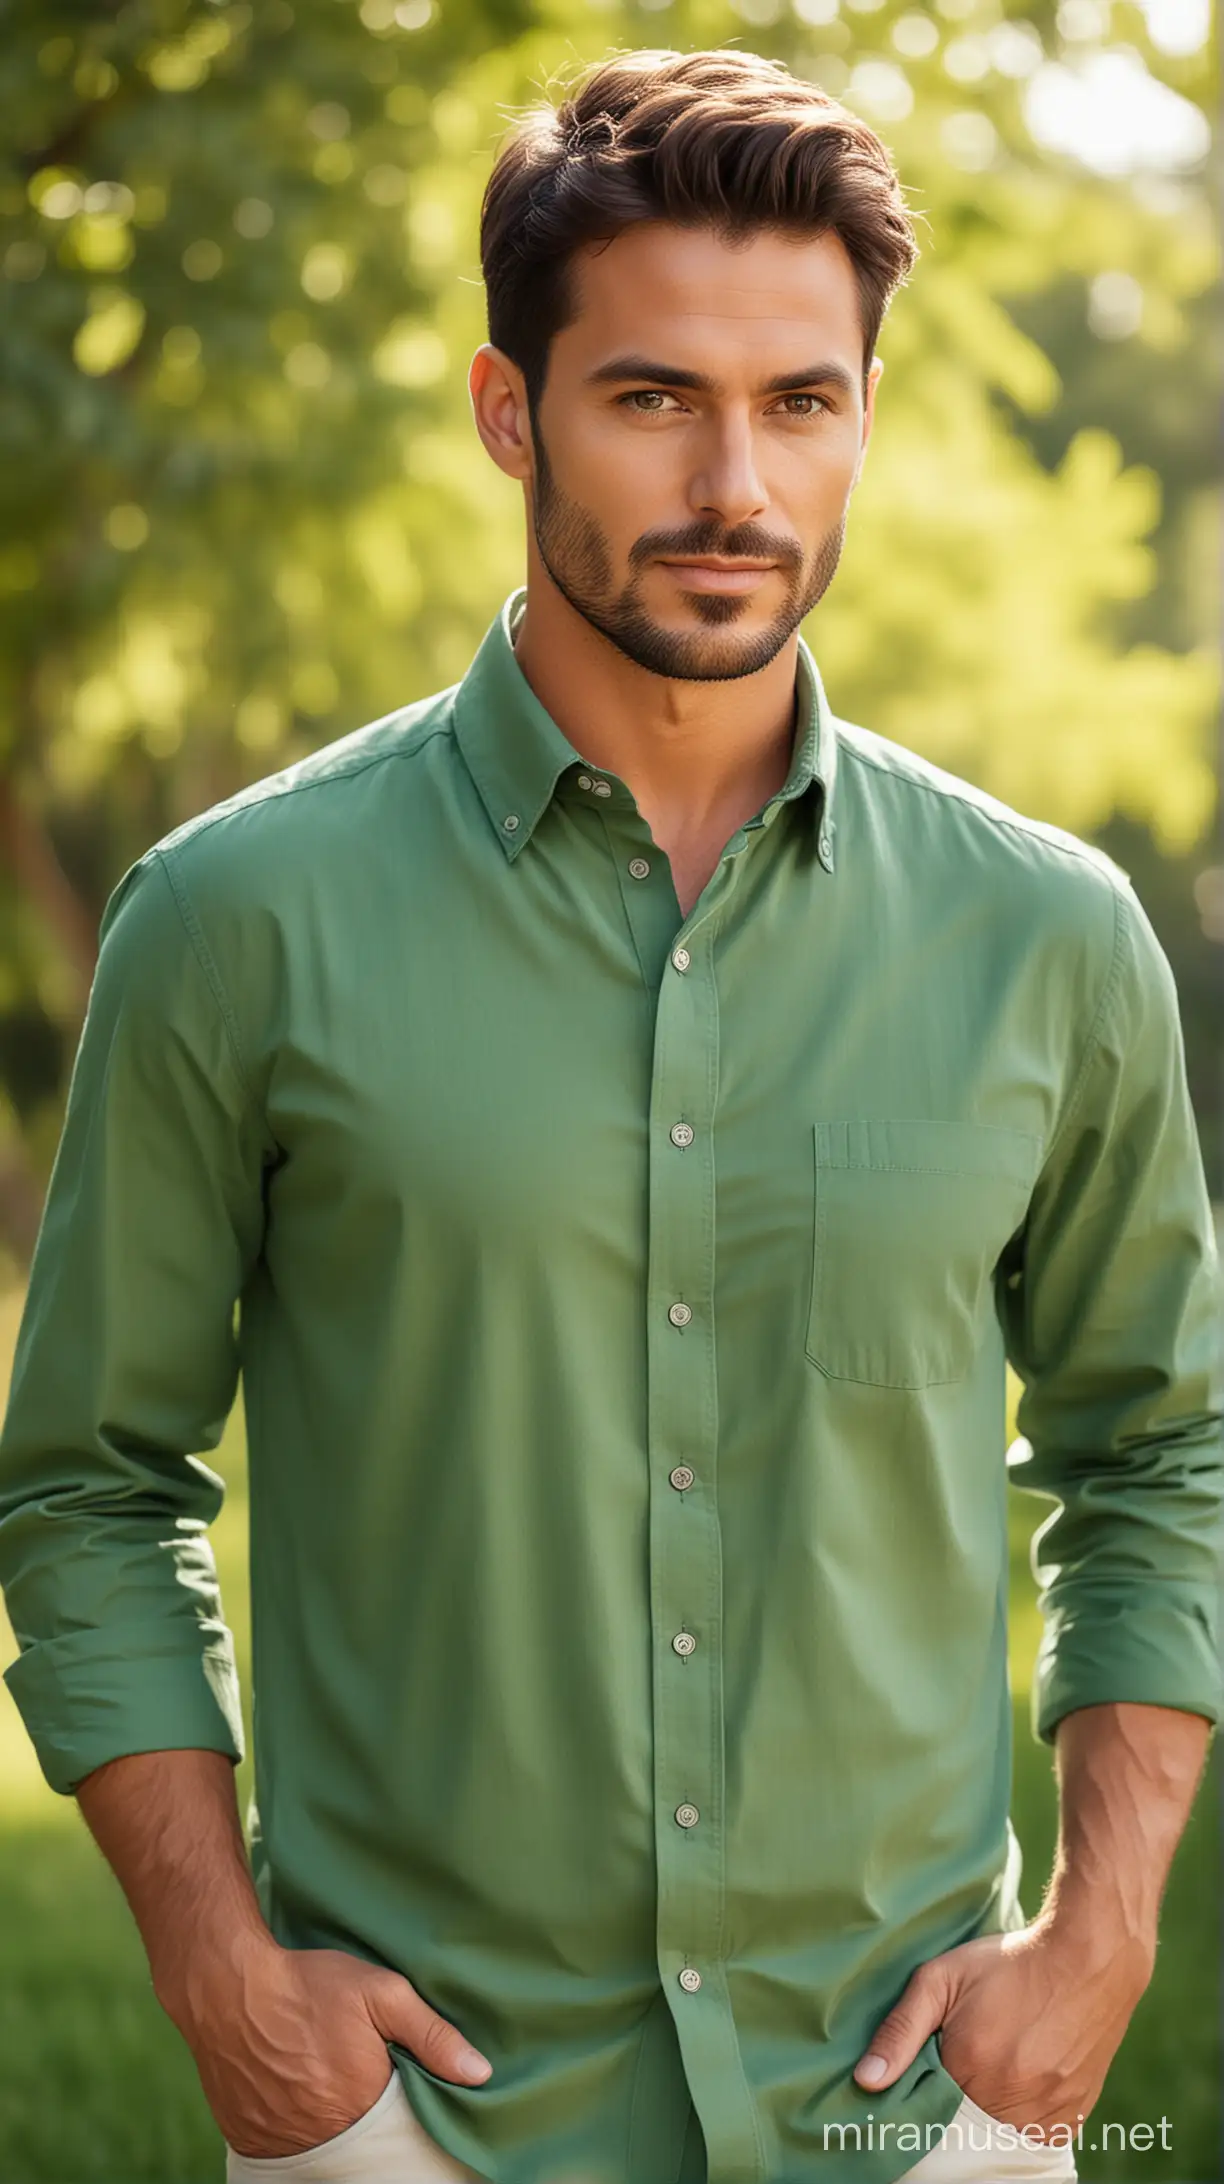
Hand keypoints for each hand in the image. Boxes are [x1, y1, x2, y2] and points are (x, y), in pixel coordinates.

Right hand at [160, 1931, 492, 2159]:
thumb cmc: (307, 1986)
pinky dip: (293, 2130)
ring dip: (329, 2124)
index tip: (399, 2086)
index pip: (399, 2126)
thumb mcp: (381, 1992)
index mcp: (362, 2103)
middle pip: (360, 2140)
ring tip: (327, 2086)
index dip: (403, 2106)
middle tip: (359, 2083)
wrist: (227, 1986)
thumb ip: (432, 2034)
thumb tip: (480, 2072)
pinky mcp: (249, 2139)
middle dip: (366, 2116)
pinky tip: (296, 2095)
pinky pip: (282, 2149)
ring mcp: (282, 2142)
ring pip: (321, 2148)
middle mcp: (323, 2135)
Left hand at [852, 1915, 1151, 2137]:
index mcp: (971, 2064)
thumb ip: (900, 2030)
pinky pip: (1035, 2141)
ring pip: (1000, 2141)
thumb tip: (866, 2080)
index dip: (921, 2099)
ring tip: (986, 2081)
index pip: (927, 2112)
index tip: (922, 2084)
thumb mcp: (942, 1978)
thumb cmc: (1009, 1964)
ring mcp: (1046, 2111)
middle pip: (964, 2132)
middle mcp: (1010, 2097)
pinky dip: (1020, 2126)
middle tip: (957, 2076)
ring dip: (987, 2120)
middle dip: (952, 2113)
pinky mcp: (1072, 2116)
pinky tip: (1014, 2093)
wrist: (1088, 1958)